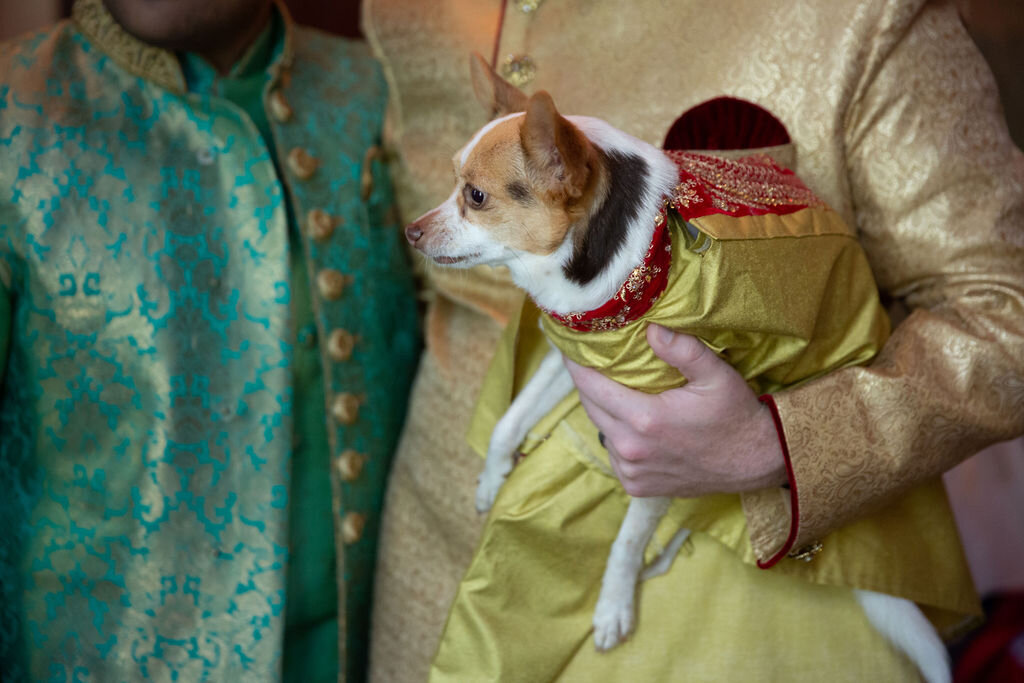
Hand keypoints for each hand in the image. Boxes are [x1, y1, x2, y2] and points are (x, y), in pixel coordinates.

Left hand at [563, 324, 786, 497]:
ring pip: (601, 430)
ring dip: (604, 410)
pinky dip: (618, 436)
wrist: (754, 461)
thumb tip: (650, 328)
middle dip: (587, 382)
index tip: (569, 345)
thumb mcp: (715, 375)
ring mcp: (632, 471)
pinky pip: (614, 454)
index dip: (575, 364)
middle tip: (589, 360)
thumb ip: (683, 350)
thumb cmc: (735, 414)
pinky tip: (632, 422)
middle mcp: (631, 449)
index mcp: (644, 420)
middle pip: (590, 406)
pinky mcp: (637, 486)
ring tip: (612, 388)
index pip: (589, 386)